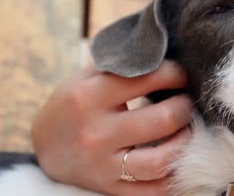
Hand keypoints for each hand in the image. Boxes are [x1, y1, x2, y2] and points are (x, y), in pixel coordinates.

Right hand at [32, 61, 192, 195]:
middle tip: (186, 102)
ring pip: (161, 160)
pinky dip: (173, 175)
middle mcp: (96, 133)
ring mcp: (103, 165)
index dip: (175, 74)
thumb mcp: (87, 76)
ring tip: (185, 130)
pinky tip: (178, 158)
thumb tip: (166, 52)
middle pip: (163, 119)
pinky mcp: (110, 189)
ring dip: (184, 142)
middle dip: (184, 106)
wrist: (46, 146)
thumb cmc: (74, 103)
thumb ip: (122, 65)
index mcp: (89, 97)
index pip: (148, 78)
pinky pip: (153, 191)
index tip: (180, 75)